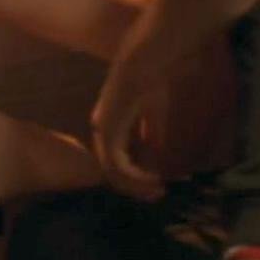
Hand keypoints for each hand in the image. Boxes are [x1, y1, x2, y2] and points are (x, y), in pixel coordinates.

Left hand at [89, 49, 168, 202]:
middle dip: (135, 185)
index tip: (157, 183)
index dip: (135, 174)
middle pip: (112, 169)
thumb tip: (154, 154)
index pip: (116, 157)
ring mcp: (102, 132)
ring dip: (136, 184)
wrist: (144, 65)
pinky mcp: (108, 133)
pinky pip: (117, 165)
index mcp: (109, 124)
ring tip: (157, 189)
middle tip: (157, 194)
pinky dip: (135, 176)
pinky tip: (152, 178)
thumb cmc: (150, 81)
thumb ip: (150, 133)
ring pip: (114, 172)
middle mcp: (101, 130)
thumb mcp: (153, 113)